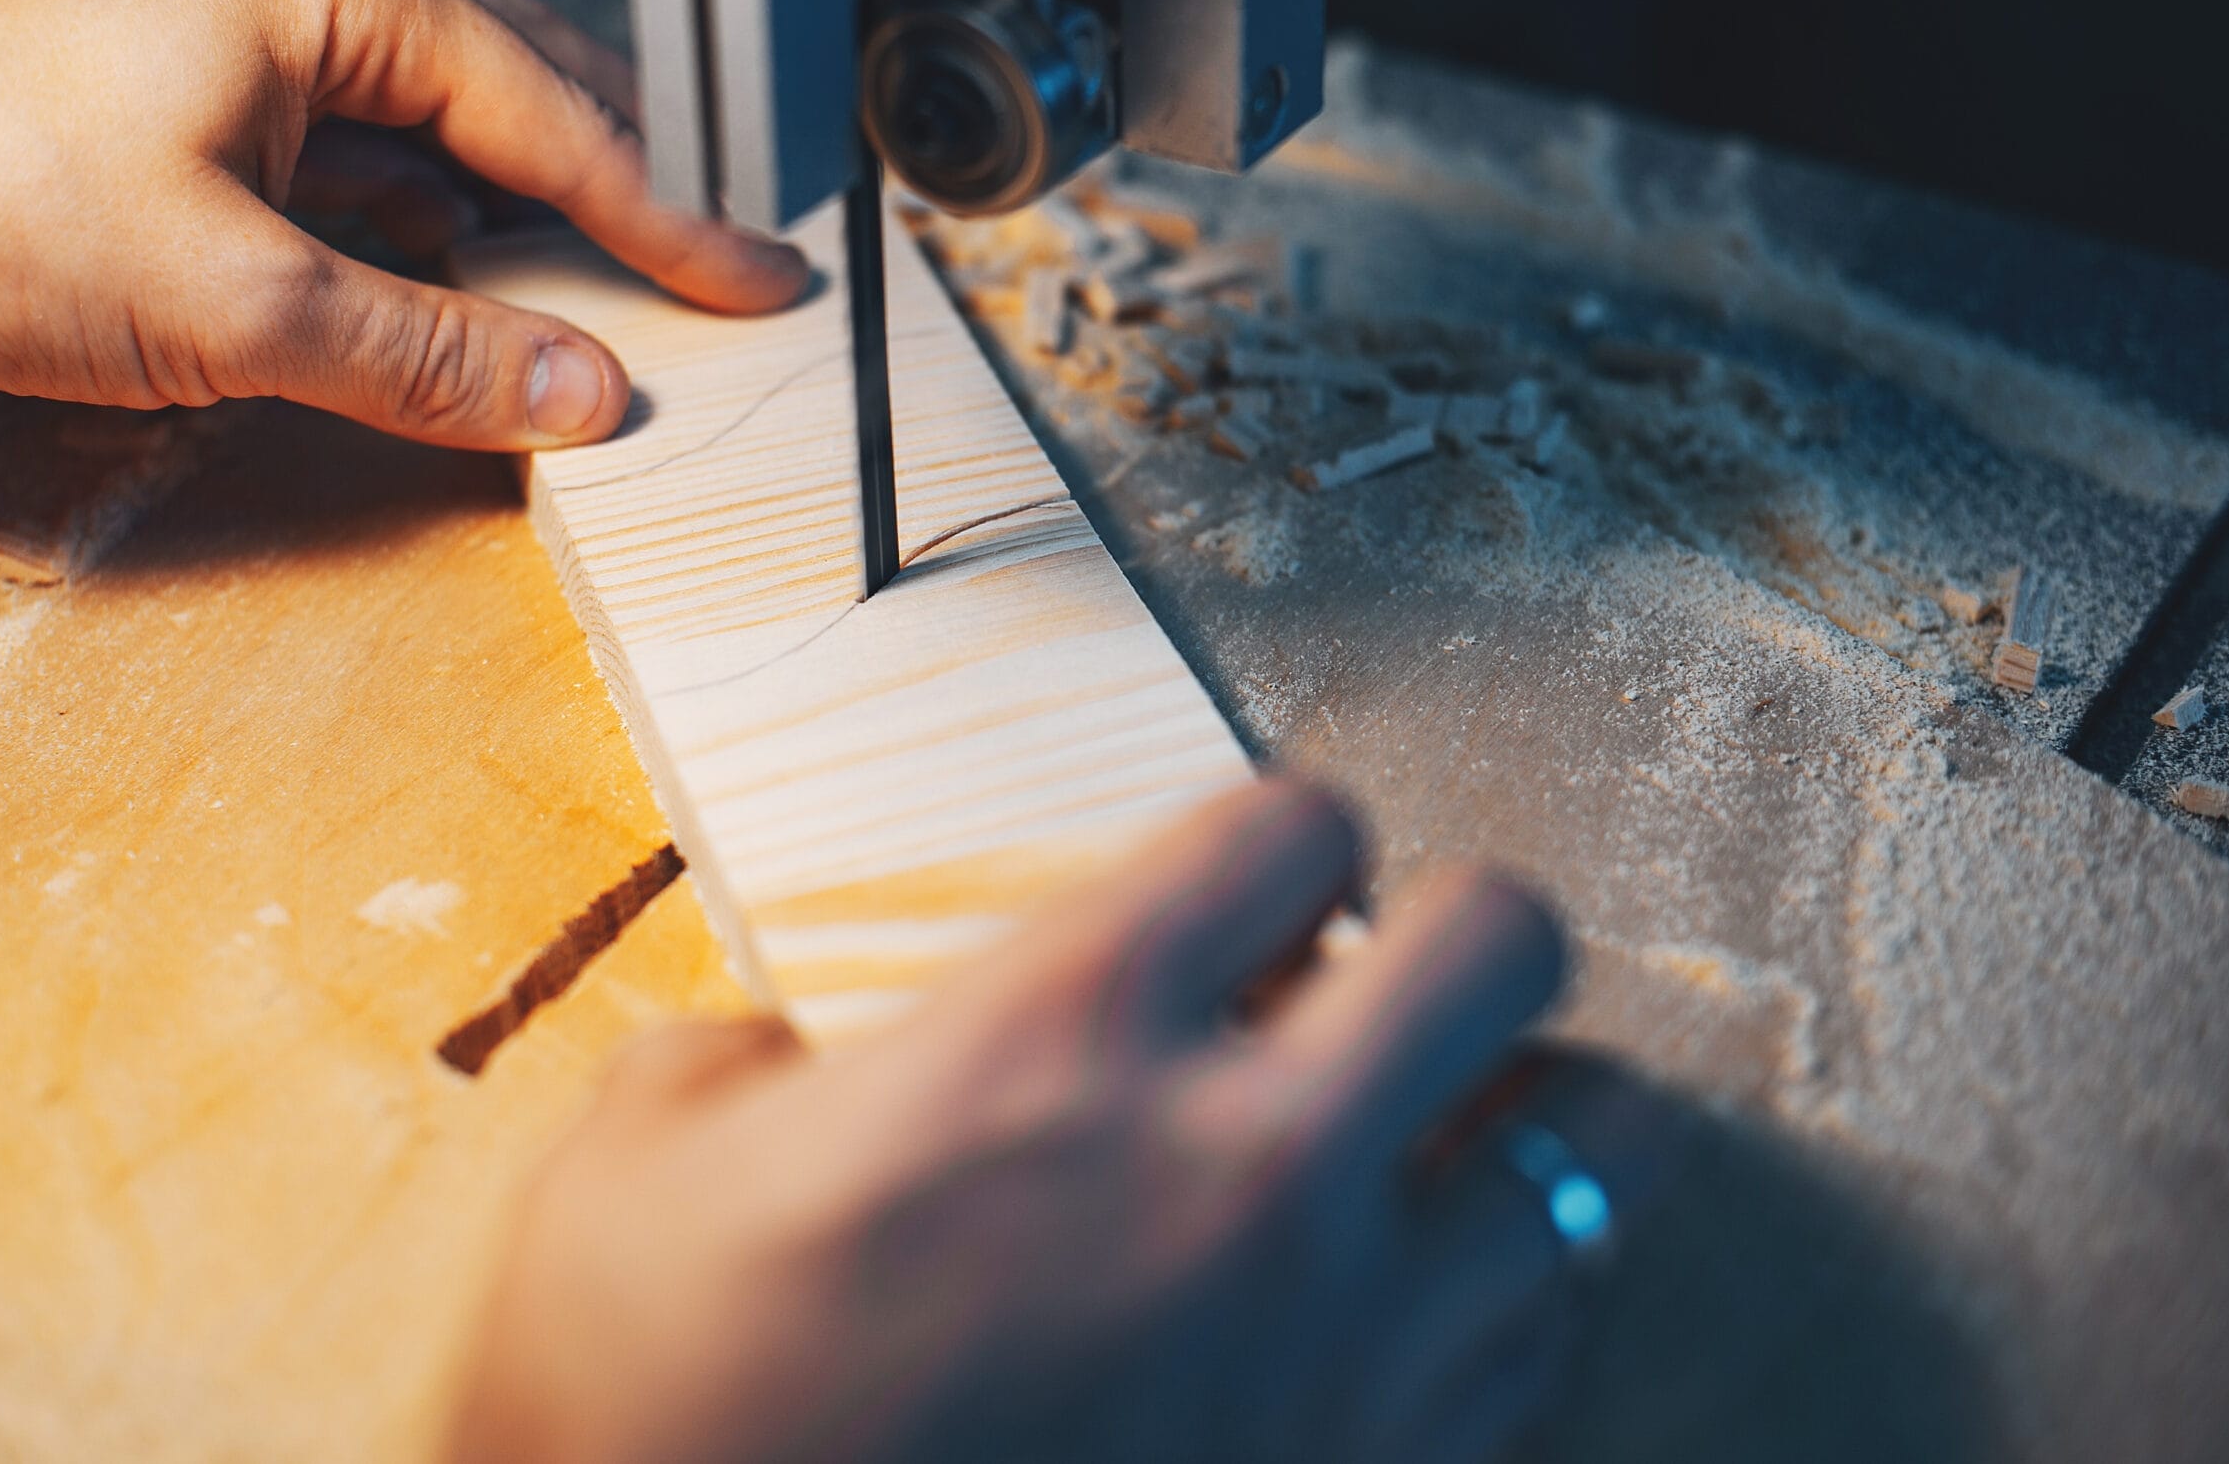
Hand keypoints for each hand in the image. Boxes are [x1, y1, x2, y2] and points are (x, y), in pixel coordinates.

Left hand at [0, 0, 808, 449]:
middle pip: (511, 104)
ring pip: (423, 136)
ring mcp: (231, 25)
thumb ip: (435, 353)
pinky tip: (415, 300)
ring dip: (492, 232)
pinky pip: (338, 159)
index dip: (671, 228)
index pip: (561, 125)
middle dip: (600, 208)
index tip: (756, 284)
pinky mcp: (177, 89)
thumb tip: (582, 392)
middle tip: (689, 294)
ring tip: (568, 316)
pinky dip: (394, 235)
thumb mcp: (245, 304)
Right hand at [451, 779, 1679, 1462]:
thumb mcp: (633, 1175)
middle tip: (1397, 975)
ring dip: (1532, 1116)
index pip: (1295, 825)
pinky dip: (1510, 1304)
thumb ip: (758, 1068)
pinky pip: (1547, 1350)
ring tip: (1452, 1134)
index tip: (1264, 880)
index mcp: (1059, 1035)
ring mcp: (1341, 1348)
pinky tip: (1426, 1310)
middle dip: (1459, 930)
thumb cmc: (648, 1423)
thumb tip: (797, 1072)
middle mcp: (1241, 1166)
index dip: (1287, 832)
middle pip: (1502, 940)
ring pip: (1595, 1155)